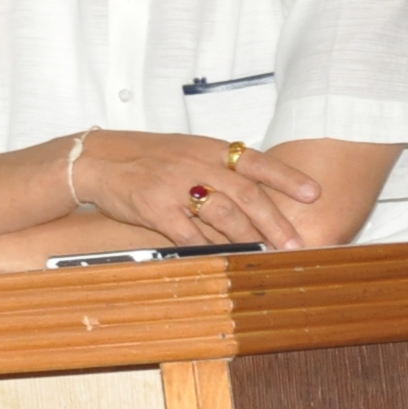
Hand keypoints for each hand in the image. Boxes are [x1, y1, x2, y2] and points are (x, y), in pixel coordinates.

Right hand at [74, 131, 320, 247]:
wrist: (95, 160)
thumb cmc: (144, 157)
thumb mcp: (185, 150)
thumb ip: (218, 166)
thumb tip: (256, 190)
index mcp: (208, 149)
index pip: (256, 161)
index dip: (287, 178)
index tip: (313, 194)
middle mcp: (195, 164)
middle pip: (246, 194)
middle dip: (276, 221)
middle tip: (296, 243)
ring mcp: (175, 187)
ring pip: (223, 214)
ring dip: (249, 238)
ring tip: (266, 254)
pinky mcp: (155, 208)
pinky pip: (187, 232)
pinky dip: (208, 247)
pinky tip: (222, 259)